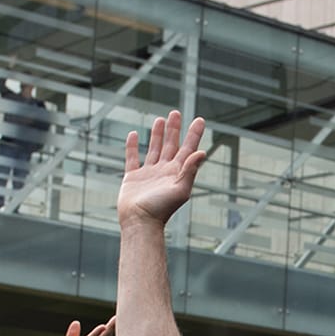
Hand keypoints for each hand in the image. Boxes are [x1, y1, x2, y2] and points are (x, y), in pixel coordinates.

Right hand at [119, 111, 206, 225]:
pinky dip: (132, 146)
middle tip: (176, 113)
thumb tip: (202, 152)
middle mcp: (164, 171)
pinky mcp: (133, 178)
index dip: (194, 134)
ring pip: (154, 149)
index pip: (188, 149)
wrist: (140, 223)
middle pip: (171, 145)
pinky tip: (133, 135)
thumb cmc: (161, 209)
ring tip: (159, 120)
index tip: (200, 120)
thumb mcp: (180, 190)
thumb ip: (190, 170)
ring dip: (157, 135)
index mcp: (177, 173)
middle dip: (174, 129)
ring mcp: (149, 174)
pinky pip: (132, 158)